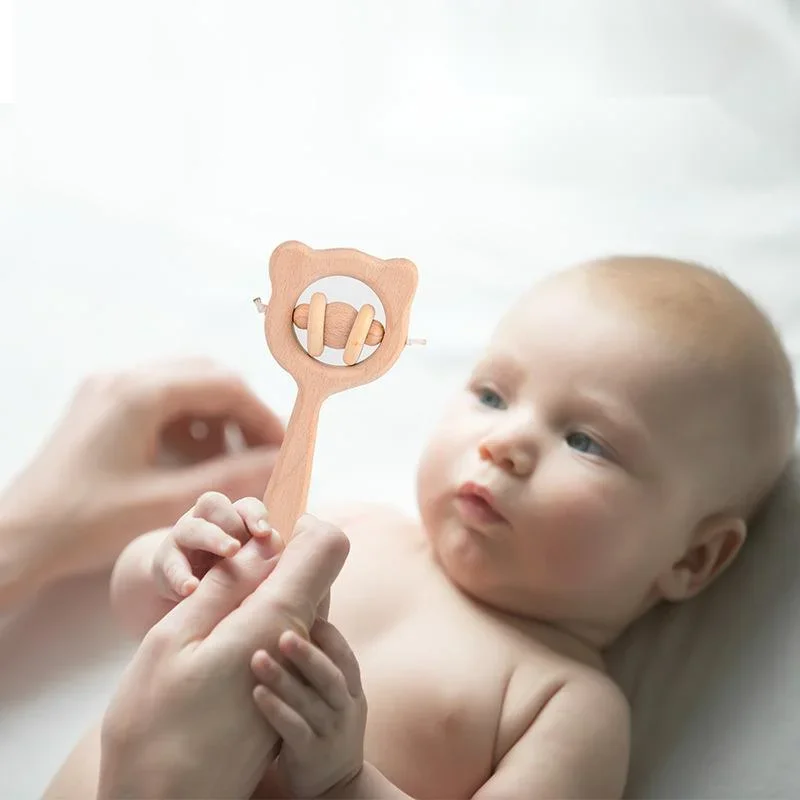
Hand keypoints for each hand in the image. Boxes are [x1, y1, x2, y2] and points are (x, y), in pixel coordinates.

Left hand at [0, 358, 283, 595]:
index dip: (262, 415)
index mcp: (141, 394)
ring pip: (185, 383)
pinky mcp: (102, 402)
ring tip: (228, 458)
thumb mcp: (168, 502)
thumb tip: (283, 462)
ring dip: (215, 415)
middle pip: (207, 376)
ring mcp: (110, 386)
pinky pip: (161, 396)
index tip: (283, 447)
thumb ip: (232, 476)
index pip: (225, 385)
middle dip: (241, 411)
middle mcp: (125, 377)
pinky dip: (187, 420)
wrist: (19, 535)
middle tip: (261, 450)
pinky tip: (192, 456)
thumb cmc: (87, 522)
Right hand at [91, 515, 349, 799]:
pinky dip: (257, 620)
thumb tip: (261, 544)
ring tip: (209, 609)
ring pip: (294, 600)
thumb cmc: (156, 723)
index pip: (327, 544)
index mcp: (281, 618)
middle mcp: (301, 640)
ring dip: (261, 589)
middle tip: (219, 570)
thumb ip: (224, 585)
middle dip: (272, 555)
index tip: (254, 532)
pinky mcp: (283, 685)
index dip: (295, 523)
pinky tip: (216, 641)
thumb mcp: (175, 638)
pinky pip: (283, 631)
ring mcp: (294, 667)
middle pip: (311, 570)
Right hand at [153, 493, 271, 599]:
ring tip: (229, 554)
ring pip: (192, 528)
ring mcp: (183, 538)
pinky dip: (181, 576)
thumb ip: (262, 553)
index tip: (265, 533)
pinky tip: (191, 589)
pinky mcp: (165, 562)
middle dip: (230, 523)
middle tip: (240, 546)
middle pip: (214, 504)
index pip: (245, 505)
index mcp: (231, 517)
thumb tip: (284, 553)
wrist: (185, 585)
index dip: (255, 515)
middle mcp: (205, 520)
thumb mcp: (248, 560)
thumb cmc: (228, 571)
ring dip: (212, 538)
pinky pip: (171, 565)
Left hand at [251, 619, 366, 798]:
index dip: (330, 637)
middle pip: (330, 677)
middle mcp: (346, 709)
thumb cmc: (327, 728)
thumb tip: (297, 622)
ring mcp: (331, 732)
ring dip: (283, 679)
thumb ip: (321, 668)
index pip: (346, 657)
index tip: (308, 615)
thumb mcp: (336, 698)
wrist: (337, 785)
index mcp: (353, 690)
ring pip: (309, 702)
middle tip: (283, 633)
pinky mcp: (311, 754)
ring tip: (257, 658)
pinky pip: (294, 730)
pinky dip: (276, 711)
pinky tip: (257, 693)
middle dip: (307, 654)